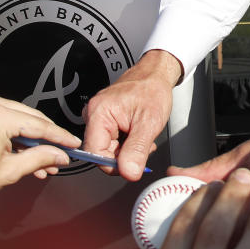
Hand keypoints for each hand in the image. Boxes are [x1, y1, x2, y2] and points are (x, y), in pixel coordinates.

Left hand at [0, 92, 81, 198]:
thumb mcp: (7, 172)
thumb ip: (38, 160)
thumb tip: (59, 156)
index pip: (40, 126)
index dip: (60, 137)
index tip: (73, 144)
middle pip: (33, 120)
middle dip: (49, 140)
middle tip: (62, 155)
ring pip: (23, 119)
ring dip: (35, 140)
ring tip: (46, 162)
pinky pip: (10, 119)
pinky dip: (21, 135)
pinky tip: (29, 154)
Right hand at [82, 50, 180, 180]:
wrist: (156, 75)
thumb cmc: (152, 90)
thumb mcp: (148, 123)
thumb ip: (137, 150)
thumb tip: (128, 173)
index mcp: (98, 113)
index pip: (95, 154)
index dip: (114, 164)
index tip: (133, 162)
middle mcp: (93, 114)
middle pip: (102, 153)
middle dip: (124, 156)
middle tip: (143, 144)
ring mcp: (98, 117)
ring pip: (109, 149)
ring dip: (128, 150)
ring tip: (141, 135)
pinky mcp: (105, 119)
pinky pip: (112, 141)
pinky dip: (127, 143)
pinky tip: (137, 133)